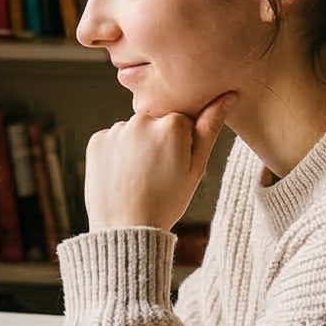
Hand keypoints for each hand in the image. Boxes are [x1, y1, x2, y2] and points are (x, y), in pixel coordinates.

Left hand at [84, 92, 233, 230]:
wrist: (127, 230)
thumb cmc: (167, 201)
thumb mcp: (196, 168)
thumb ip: (210, 128)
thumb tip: (229, 95)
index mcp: (173, 124)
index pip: (181, 122)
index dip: (181, 145)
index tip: (175, 167)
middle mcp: (142, 119)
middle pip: (155, 122)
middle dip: (157, 142)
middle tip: (156, 174)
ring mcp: (116, 130)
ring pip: (133, 131)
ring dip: (136, 146)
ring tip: (138, 177)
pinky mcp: (96, 141)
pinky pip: (112, 140)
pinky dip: (116, 154)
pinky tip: (121, 175)